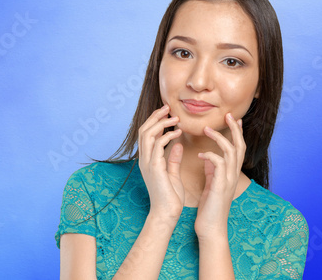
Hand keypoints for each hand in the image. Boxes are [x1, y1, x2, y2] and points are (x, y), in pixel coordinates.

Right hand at [138, 104, 184, 222]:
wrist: (167, 214)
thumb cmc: (170, 197)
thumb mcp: (172, 174)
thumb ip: (173, 159)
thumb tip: (177, 144)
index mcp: (148, 160)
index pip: (146, 134)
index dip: (155, 121)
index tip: (167, 113)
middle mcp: (144, 160)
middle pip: (143, 130)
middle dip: (155, 116)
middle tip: (168, 107)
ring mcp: (147, 163)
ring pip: (147, 134)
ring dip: (161, 123)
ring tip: (175, 118)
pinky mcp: (154, 168)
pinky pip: (157, 145)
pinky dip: (167, 136)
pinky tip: (178, 133)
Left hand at [194, 113, 244, 239]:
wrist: (210, 227)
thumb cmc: (210, 207)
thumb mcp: (212, 184)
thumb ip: (213, 170)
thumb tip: (209, 156)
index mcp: (231, 172)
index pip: (238, 148)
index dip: (237, 133)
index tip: (233, 119)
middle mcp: (233, 174)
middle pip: (239, 145)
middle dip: (235, 129)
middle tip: (229, 115)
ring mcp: (229, 179)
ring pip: (230, 151)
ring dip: (219, 138)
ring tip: (206, 129)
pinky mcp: (221, 186)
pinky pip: (219, 164)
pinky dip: (210, 156)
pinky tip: (200, 155)